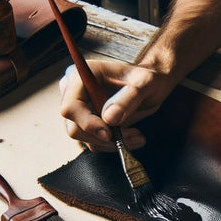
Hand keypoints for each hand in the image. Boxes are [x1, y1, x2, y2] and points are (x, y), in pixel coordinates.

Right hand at [58, 59, 177, 150]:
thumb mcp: (143, 84)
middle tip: (131, 135)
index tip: (109, 133)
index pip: (71, 106)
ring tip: (136, 136)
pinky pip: (93, 142)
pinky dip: (112, 144)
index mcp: (82, 76)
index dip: (87, 123)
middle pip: (75, 127)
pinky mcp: (87, 123)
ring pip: (84, 138)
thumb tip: (109, 118)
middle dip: (103, 137)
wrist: (149, 85)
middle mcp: (74, 93)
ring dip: (111, 143)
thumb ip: (127, 99)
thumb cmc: (145, 78)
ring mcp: (79, 109)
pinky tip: (131, 137)